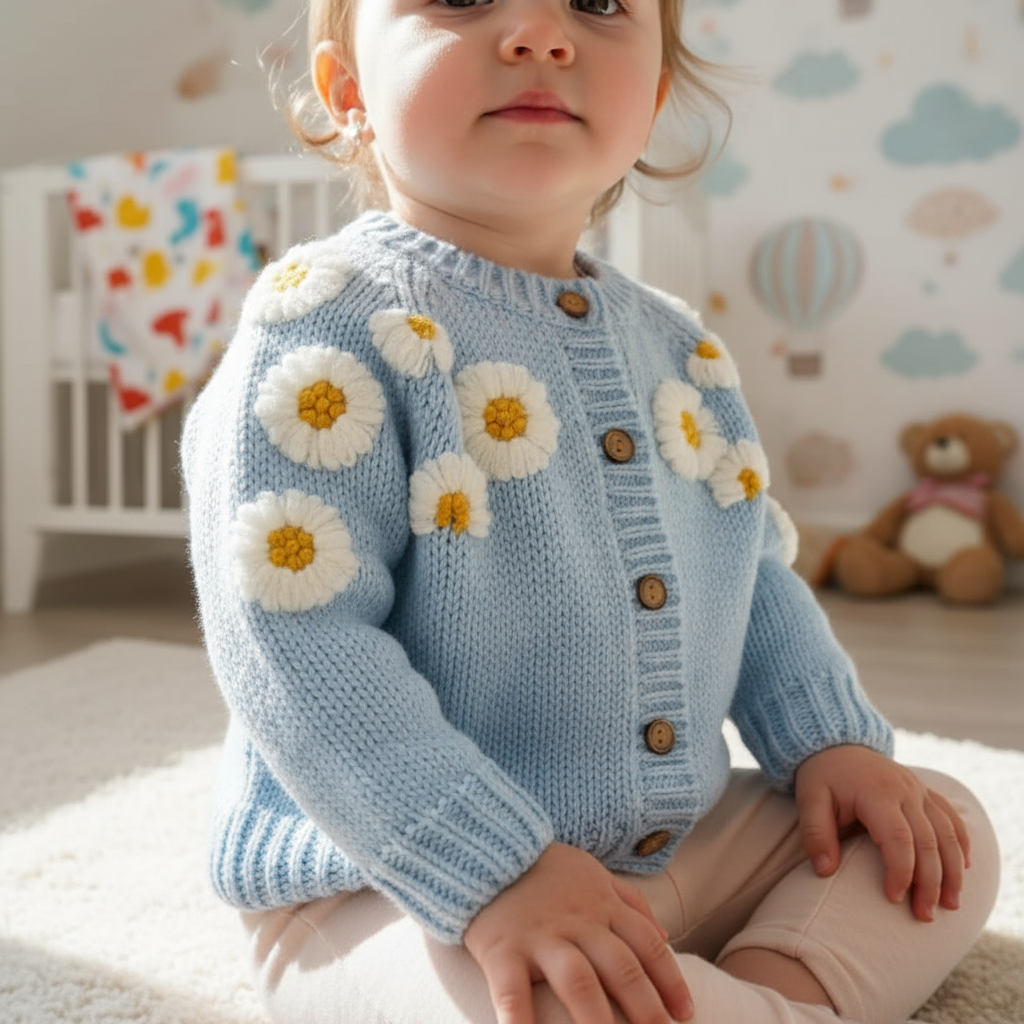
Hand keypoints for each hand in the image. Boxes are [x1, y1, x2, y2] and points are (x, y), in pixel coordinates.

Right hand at [463, 842, 693, 1023]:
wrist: (487, 843)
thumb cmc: (545, 866)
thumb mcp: (593, 872)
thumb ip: (630, 901)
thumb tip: (667, 936)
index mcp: (602, 904)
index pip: (647, 944)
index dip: (670, 980)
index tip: (684, 1013)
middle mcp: (578, 922)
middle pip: (621, 968)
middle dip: (646, 1009)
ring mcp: (540, 935)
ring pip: (578, 981)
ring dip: (598, 1021)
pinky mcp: (502, 948)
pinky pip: (513, 991)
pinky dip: (520, 1020)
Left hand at [795, 745, 970, 921]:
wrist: (836, 743)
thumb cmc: (822, 776)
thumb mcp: (809, 799)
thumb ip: (815, 834)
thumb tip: (824, 872)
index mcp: (876, 792)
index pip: (899, 838)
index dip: (901, 872)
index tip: (894, 899)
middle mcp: (905, 790)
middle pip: (928, 842)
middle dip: (930, 882)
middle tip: (924, 915)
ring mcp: (919, 790)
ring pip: (948, 833)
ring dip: (953, 871)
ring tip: (950, 904)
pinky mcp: (926, 791)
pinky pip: (952, 818)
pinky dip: (961, 844)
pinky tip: (964, 869)